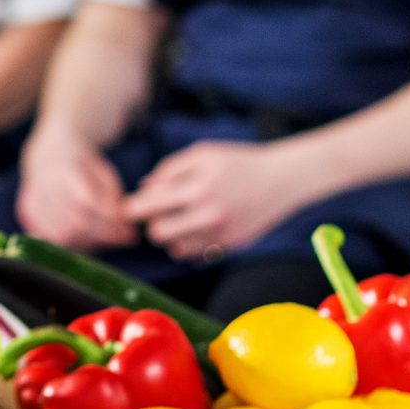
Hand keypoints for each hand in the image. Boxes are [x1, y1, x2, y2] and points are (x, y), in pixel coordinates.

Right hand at [16, 125, 136, 250]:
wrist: (51, 154)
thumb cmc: (85, 166)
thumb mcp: (105, 174)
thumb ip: (113, 200)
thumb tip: (125, 228)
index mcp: (65, 169)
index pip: (87, 201)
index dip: (110, 221)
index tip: (131, 232)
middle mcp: (44, 185)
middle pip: (76, 222)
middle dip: (105, 235)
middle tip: (124, 239)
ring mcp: (32, 200)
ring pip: (64, 235)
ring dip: (91, 243)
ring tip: (106, 238)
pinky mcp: (26, 213)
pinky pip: (51, 239)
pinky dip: (72, 244)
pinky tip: (86, 238)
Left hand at [123, 139, 304, 261]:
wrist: (281, 180)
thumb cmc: (238, 162)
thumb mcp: (202, 154)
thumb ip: (169, 170)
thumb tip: (143, 187)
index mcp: (197, 187)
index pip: (149, 206)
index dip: (132, 208)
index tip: (127, 208)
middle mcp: (208, 214)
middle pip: (157, 233)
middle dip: (151, 223)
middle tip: (156, 213)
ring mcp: (220, 234)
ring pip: (174, 247)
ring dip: (170, 235)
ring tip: (178, 218)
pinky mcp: (230, 246)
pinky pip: (194, 254)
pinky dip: (187, 244)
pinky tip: (193, 228)